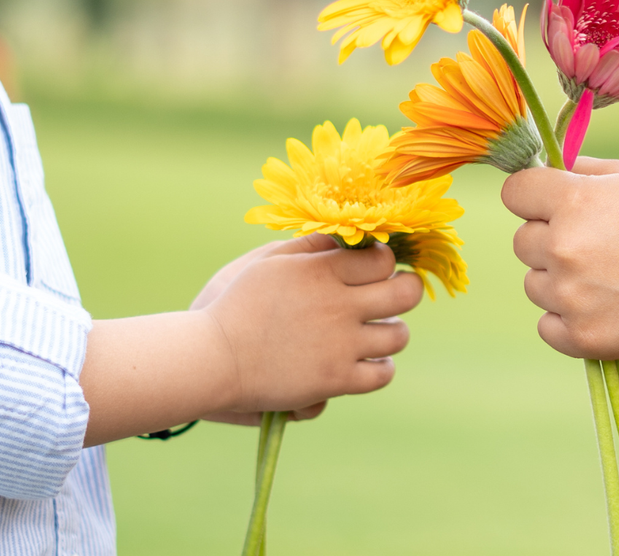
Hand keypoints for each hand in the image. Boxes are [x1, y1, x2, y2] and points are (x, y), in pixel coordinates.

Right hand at [199, 235, 421, 416]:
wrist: (212, 359)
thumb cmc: (235, 305)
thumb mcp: (267, 262)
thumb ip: (309, 247)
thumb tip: (344, 238)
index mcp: (321, 271)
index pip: (383, 259)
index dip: (384, 262)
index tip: (374, 269)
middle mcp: (338, 306)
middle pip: (405, 293)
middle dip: (406, 290)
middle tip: (395, 294)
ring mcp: (340, 345)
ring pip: (399, 336)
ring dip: (392, 332)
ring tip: (375, 330)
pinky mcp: (336, 380)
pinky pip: (382, 374)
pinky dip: (380, 368)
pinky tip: (367, 361)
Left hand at [501, 157, 618, 359]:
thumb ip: (577, 168)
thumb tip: (540, 168)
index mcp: (572, 201)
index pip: (514, 193)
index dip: (532, 199)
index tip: (548, 207)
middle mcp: (563, 247)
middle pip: (522, 242)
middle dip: (549, 242)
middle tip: (594, 247)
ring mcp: (569, 295)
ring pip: (534, 285)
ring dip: (559, 282)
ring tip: (605, 278)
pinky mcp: (580, 335)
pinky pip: (546, 326)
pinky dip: (567, 321)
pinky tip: (599, 308)